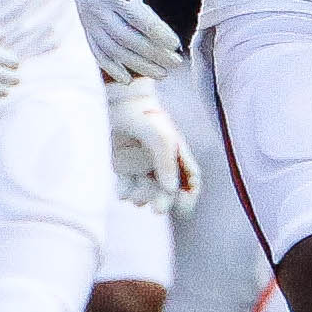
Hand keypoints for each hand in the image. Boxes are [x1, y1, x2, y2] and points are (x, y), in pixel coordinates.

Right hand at [49, 0, 191, 78]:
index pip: (136, 16)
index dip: (157, 33)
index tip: (175, 44)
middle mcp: (95, 6)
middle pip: (126, 37)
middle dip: (152, 53)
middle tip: (175, 62)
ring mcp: (88, 18)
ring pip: (113, 48)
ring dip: (137, 64)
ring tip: (161, 74)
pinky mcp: (86, 25)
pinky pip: (97, 50)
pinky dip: (111, 66)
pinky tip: (128, 79)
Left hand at [107, 78, 197, 215]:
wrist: (119, 101)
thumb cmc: (144, 116)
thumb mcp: (159, 136)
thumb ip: (166, 162)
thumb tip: (171, 189)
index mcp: (177, 155)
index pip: (191, 182)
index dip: (190, 196)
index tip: (182, 203)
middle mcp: (161, 164)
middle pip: (168, 194)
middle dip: (165, 203)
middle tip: (158, 210)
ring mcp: (142, 167)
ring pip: (147, 194)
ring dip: (143, 198)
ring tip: (135, 193)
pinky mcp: (124, 169)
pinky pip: (127, 190)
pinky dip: (126, 193)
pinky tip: (123, 189)